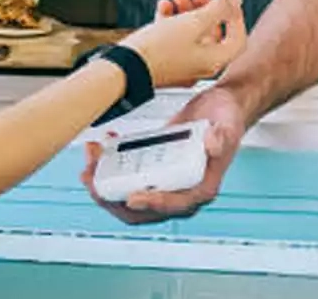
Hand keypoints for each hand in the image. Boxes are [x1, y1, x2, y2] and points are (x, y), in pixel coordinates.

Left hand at [81, 83, 247, 224]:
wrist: (220, 107)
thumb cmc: (227, 118)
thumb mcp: (228, 123)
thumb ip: (222, 136)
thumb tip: (212, 146)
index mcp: (202, 187)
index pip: (175, 205)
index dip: (152, 204)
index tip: (131, 198)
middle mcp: (181, 189)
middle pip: (142, 209)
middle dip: (112, 197)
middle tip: (91, 176)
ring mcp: (165, 180)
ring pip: (128, 194)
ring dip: (104, 182)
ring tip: (90, 157)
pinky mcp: (153, 168)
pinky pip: (128, 175)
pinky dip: (111, 164)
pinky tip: (104, 144)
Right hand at [117, 0, 245, 89]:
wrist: (124, 68)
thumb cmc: (159, 49)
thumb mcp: (193, 22)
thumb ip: (218, 8)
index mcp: (214, 60)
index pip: (237, 37)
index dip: (234, 15)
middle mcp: (201, 66)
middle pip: (213, 32)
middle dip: (205, 8)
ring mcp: (183, 65)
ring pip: (192, 32)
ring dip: (186, 10)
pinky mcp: (166, 62)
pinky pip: (174, 38)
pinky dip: (171, 20)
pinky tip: (163, 7)